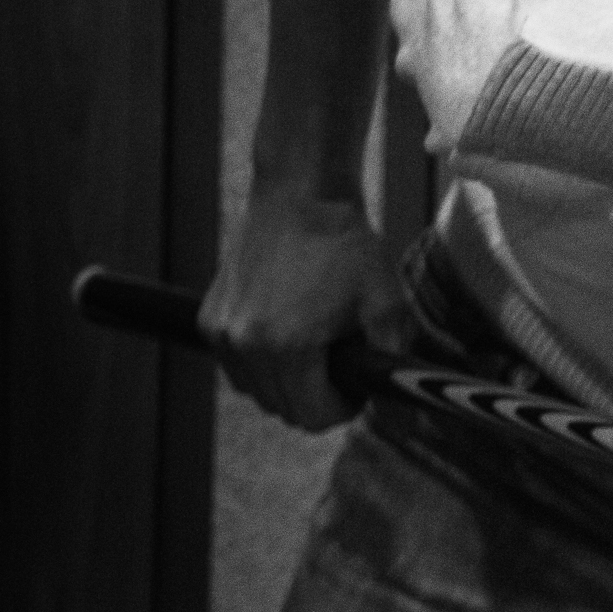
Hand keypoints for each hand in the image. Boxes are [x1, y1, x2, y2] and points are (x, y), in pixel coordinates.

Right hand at [200, 187, 410, 430]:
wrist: (302, 194)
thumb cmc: (347, 246)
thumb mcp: (388, 304)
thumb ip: (392, 364)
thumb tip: (404, 415)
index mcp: (287, 346)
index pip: (313, 417)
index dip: (344, 407)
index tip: (357, 384)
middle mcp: (245, 344)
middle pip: (285, 410)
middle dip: (318, 397)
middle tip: (341, 361)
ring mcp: (222, 333)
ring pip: (258, 393)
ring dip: (289, 383)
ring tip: (315, 344)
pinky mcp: (209, 319)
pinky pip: (237, 367)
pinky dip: (262, 363)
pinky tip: (287, 330)